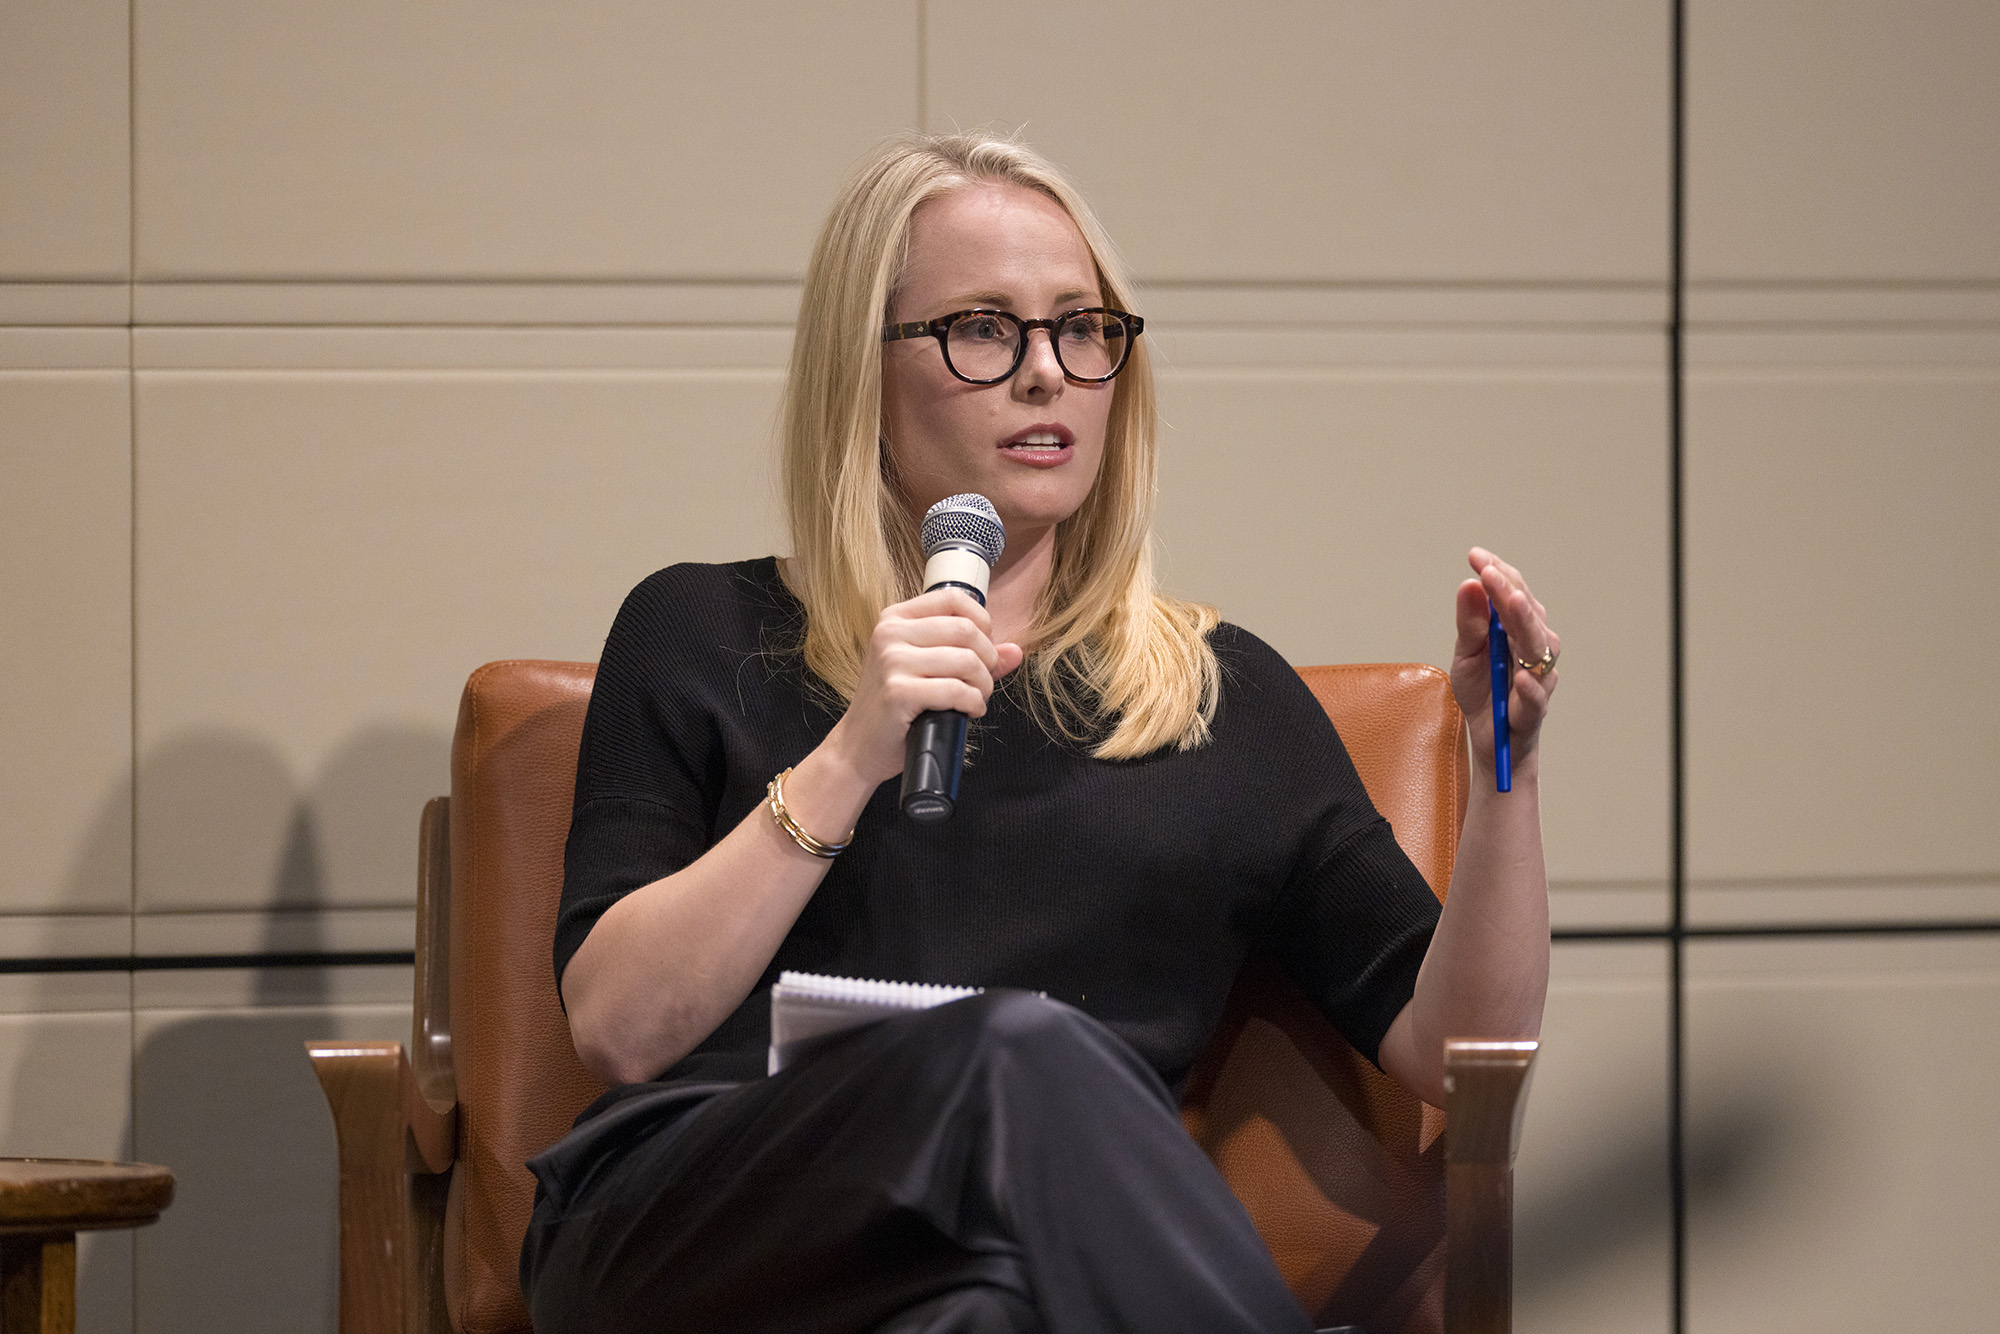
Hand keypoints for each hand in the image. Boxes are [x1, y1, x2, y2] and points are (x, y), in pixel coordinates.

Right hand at [821, 588, 1024, 785]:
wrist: (859, 746)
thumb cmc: (896, 707)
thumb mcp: (928, 670)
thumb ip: (971, 655)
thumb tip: (1015, 650)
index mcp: (896, 618)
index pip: (955, 598)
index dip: (983, 623)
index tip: (983, 649)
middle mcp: (890, 633)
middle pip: (966, 629)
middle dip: (987, 659)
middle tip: (982, 681)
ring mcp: (891, 661)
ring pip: (967, 660)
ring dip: (983, 685)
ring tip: (975, 698)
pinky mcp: (897, 692)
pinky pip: (957, 690)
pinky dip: (973, 703)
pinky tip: (967, 711)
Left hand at [1450, 547, 1559, 772]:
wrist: (1490, 740)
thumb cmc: (1484, 692)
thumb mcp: (1466, 654)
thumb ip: (1469, 622)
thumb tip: (1469, 584)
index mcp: (1517, 630)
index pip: (1512, 593)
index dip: (1497, 573)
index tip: (1476, 556)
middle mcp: (1534, 648)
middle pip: (1527, 614)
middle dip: (1508, 589)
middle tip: (1489, 571)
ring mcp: (1538, 678)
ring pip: (1538, 648)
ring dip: (1525, 624)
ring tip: (1510, 602)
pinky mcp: (1534, 711)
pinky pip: (1536, 698)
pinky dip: (1531, 689)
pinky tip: (1521, 678)